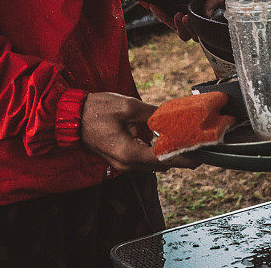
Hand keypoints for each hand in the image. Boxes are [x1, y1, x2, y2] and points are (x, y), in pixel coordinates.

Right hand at [81, 92, 198, 171]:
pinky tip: (160, 136)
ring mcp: (121, 163)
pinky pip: (142, 158)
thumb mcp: (127, 106)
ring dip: (166, 152)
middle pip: (159, 164)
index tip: (199, 156)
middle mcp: (125, 164)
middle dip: (178, 155)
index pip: (162, 160)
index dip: (183, 157)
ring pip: (151, 162)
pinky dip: (154, 150)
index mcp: (128, 153)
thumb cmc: (96, 110)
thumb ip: (151, 114)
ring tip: (181, 138)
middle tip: (195, 145)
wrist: (70, 116)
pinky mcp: (119, 158)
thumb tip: (171, 117)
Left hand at [154, 0, 223, 40]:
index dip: (209, 25)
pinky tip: (173, 13)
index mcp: (208, 8)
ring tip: (179, 14)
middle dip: (194, 28)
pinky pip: (175, 30)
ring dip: (184, 27)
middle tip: (187, 16)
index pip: (213, 25)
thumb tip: (210, 15)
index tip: (203, 17)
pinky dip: (173, 24)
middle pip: (201, 34)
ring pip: (188, 36)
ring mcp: (185, 20)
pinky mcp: (173, 22)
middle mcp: (197, 16)